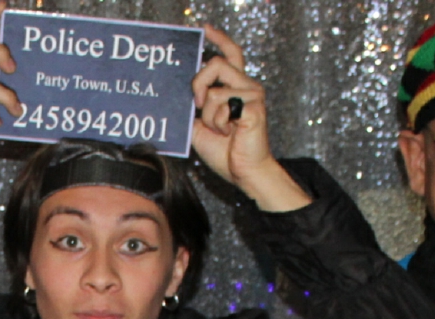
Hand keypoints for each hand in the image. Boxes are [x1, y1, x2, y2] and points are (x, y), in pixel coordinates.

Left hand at [189, 28, 309, 212]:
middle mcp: (246, 86)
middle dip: (198, 83)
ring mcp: (252, 94)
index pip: (229, 54)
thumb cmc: (226, 152)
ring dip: (209, 114)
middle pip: (215, 63)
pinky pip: (222, 105)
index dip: (218, 39)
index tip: (205, 30)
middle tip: (196, 104)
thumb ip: (194, 106)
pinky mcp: (254, 105)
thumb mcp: (200, 125)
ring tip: (220, 129)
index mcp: (235, 87)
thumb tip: (180, 93)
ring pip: (214, 90)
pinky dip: (218, 122)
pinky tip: (229, 132)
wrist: (244, 172)